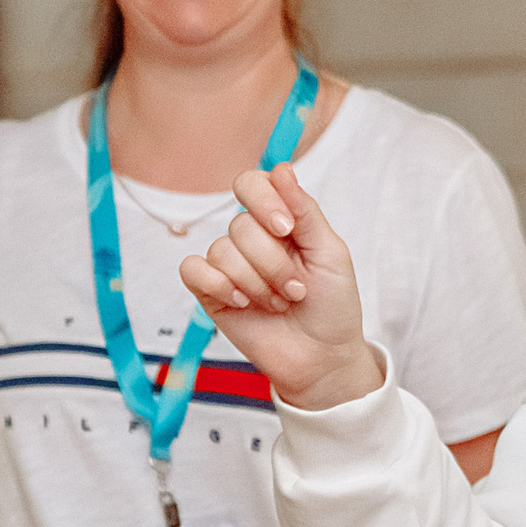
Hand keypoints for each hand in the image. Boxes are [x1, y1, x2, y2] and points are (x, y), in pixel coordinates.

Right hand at [179, 166, 384, 409]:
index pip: (251, 184)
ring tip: (279, 303)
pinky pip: (192, 269)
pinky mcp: (210, 291)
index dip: (264, 201)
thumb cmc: (332, 305)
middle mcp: (251, 238)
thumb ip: (304, 210)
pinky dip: (220, 285)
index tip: (287, 229)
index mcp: (280, 220)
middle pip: (240, 225)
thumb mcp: (330, 252)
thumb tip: (282, 168)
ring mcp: (228, 264)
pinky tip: (244, 303)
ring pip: (222, 251)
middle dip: (274, 263)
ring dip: (257, 283)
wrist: (322, 358)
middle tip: (296, 290)